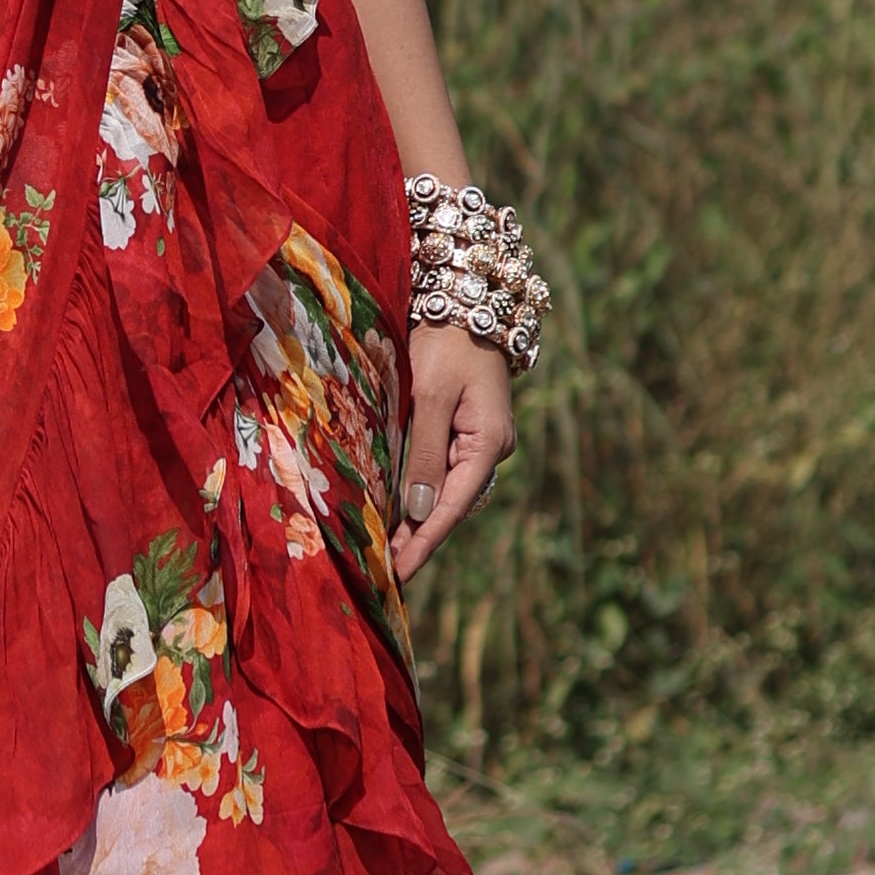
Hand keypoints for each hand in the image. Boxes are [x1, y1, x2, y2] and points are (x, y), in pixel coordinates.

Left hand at [393, 320, 512, 586]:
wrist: (466, 301)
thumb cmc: (446, 343)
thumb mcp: (429, 395)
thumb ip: (425, 453)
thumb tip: (421, 511)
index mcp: (489, 444)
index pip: (452, 507)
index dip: (423, 543)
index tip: (398, 574)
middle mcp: (491, 449)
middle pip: (451, 506)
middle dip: (419, 538)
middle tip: (382, 572)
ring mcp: (482, 440)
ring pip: (447, 492)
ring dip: (418, 519)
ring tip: (385, 550)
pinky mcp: (468, 430)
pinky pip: (444, 471)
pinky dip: (422, 493)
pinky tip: (400, 510)